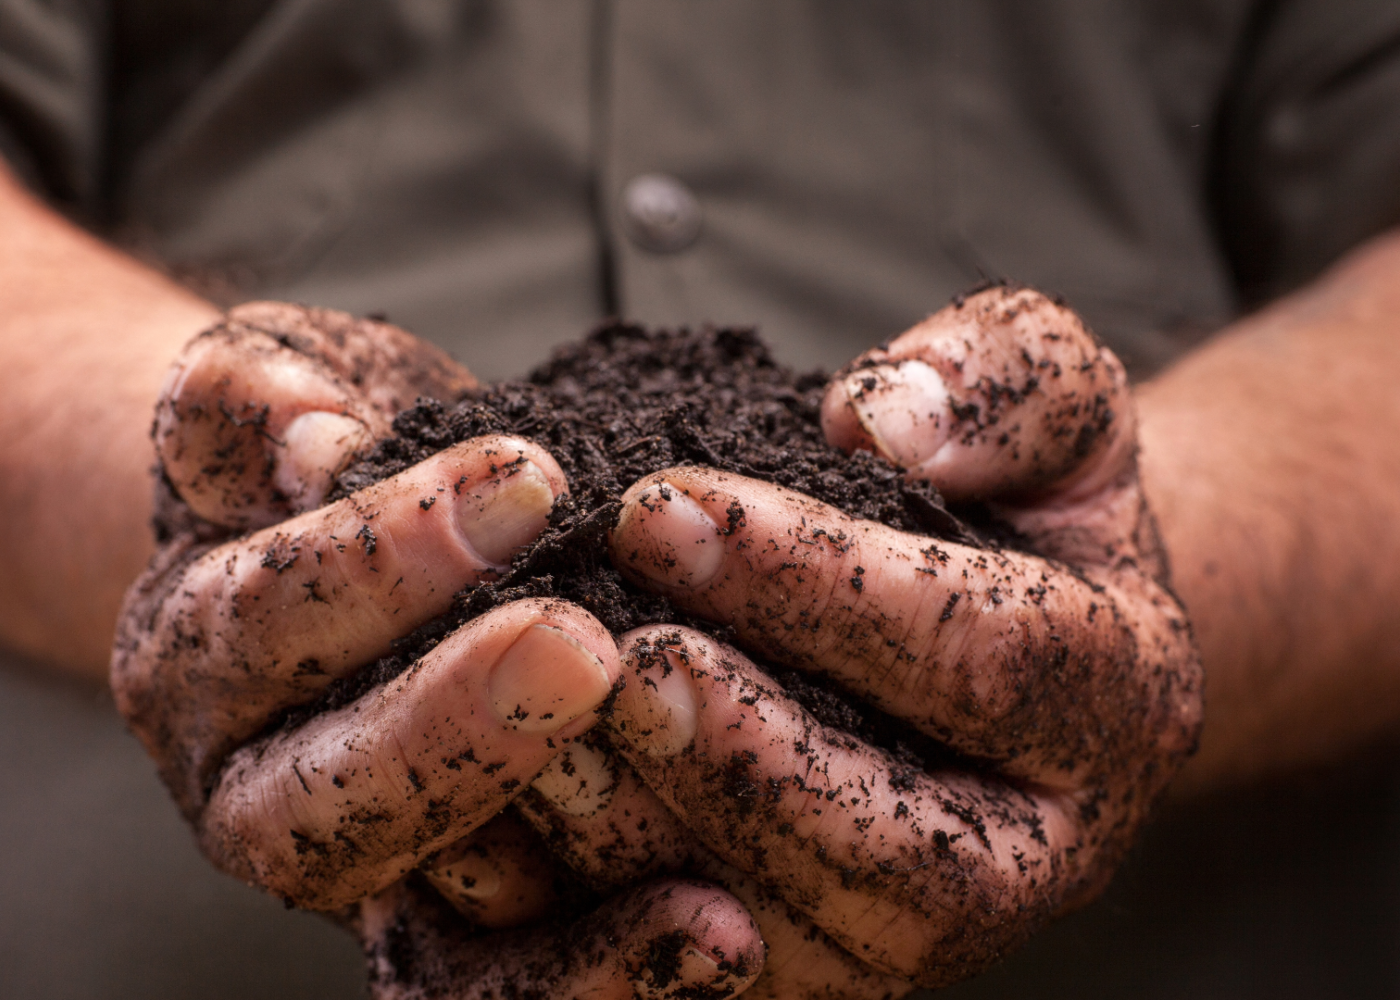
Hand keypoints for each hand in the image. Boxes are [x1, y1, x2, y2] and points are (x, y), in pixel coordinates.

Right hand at [113, 303, 763, 997]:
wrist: (336, 542)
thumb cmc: (325, 450)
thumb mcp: (274, 391)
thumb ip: (254, 401)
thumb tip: (306, 435)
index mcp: (200, 651)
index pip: (266, 615)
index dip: (386, 554)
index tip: (526, 478)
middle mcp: (255, 788)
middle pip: (323, 805)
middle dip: (454, 728)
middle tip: (582, 649)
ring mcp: (356, 872)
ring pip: (424, 941)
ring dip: (560, 916)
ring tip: (692, 871)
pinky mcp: (446, 926)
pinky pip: (507, 986)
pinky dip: (605, 974)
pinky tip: (723, 932)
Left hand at [593, 287, 1202, 988]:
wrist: (1002, 624)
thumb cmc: (1011, 499)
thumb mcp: (1047, 402)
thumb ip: (1004, 381)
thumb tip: (885, 422)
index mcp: (1118, 699)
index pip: (986, 654)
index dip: (821, 583)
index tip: (659, 504)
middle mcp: (1042, 851)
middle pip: (914, 859)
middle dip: (752, 759)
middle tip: (618, 657)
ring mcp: (934, 927)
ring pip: (812, 945)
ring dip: (672, 851)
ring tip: (552, 741)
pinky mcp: (832, 958)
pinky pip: (722, 978)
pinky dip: (617, 920)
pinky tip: (533, 817)